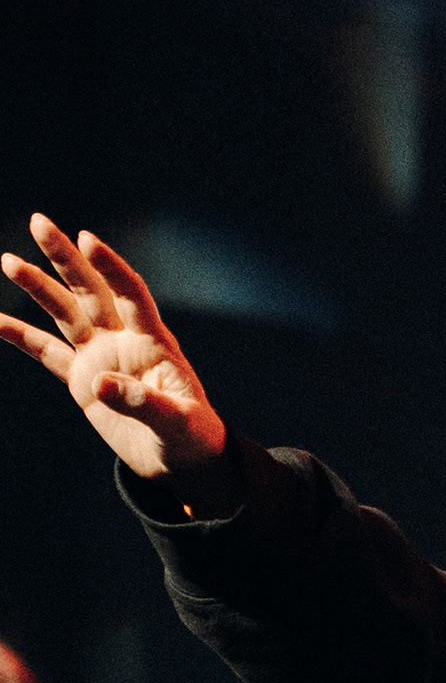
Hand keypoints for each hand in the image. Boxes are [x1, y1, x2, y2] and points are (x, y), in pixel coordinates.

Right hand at [0, 217, 226, 478]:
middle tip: (38, 222)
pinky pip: (47, 352)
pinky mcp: (82, 379)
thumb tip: (99, 382)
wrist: (180, 460)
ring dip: (38, 286)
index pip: (131, 294)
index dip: (111, 267)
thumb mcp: (176, 423)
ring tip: (8, 260)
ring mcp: (100, 356)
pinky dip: (21, 336)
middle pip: (90, 290)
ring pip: (64, 312)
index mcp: (153, 342)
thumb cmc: (190, 438)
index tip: (87, 239)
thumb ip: (141, 402)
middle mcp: (123, 340)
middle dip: (65, 257)